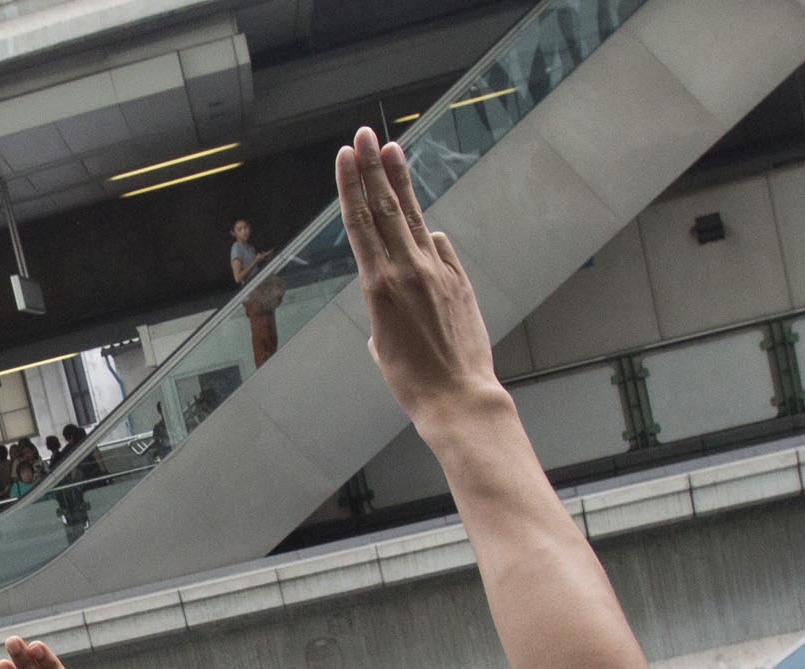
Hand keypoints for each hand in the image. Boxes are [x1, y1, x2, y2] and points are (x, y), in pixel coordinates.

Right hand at [337, 127, 502, 432]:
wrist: (456, 396)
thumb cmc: (409, 380)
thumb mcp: (380, 344)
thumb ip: (383, 304)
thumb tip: (395, 281)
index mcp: (378, 286)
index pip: (361, 223)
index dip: (352, 186)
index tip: (345, 156)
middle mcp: (407, 270)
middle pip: (386, 208)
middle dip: (372, 168)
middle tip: (364, 135)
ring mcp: (437, 271)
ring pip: (413, 217)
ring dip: (400, 181)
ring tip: (390, 150)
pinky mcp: (459, 280)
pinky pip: (438, 248)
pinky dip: (425, 234)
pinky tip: (420, 222)